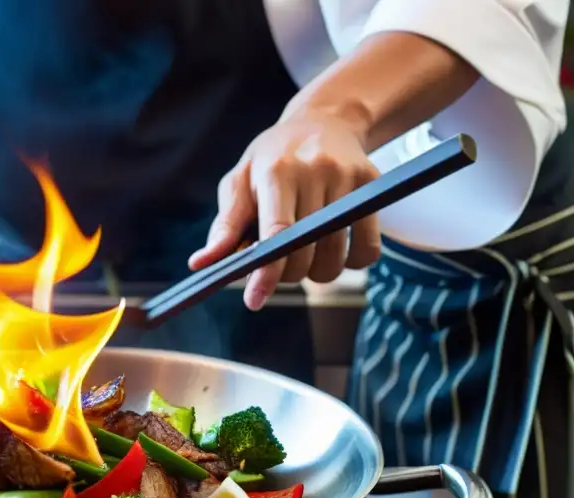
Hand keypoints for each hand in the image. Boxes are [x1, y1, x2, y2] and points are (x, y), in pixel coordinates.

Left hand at [188, 112, 381, 309]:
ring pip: (336, 258)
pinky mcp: (373, 186)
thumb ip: (224, 225)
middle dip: (287, 274)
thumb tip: (200, 264)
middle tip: (278, 265)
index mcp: (276, 172)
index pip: (276, 234)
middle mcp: (316, 172)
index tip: (254, 301)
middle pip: (304, 253)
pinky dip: (350, 264)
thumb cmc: (272, 159)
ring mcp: (348, 179)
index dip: (266, 273)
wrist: (323, 121)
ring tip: (305, 255)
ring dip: (317, 273)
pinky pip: (368, 250)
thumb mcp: (240, 182)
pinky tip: (334, 251)